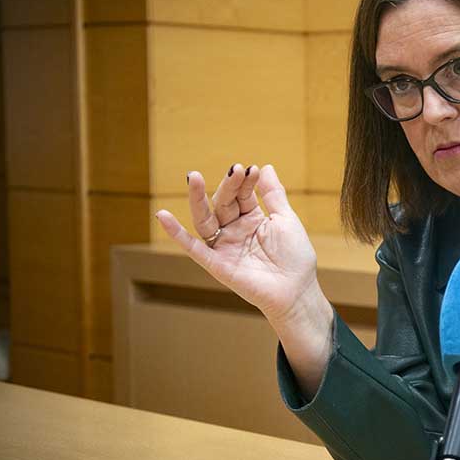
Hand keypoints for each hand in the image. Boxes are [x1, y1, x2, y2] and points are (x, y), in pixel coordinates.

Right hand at [154, 163, 321, 324]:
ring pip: (205, 220)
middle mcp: (234, 230)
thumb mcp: (286, 220)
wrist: (297, 292)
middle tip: (236, 170)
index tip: (252, 169)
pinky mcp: (217, 264)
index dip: (245, 182)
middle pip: (223, 203)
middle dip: (228, 186)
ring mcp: (224, 246)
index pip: (242, 194)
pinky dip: (176, 234)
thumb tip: (266, 167)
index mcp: (251, 219)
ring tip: (193, 177)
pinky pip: (194, 248)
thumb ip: (273, 195)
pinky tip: (162, 216)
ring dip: (197, 199)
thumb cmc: (295, 258)